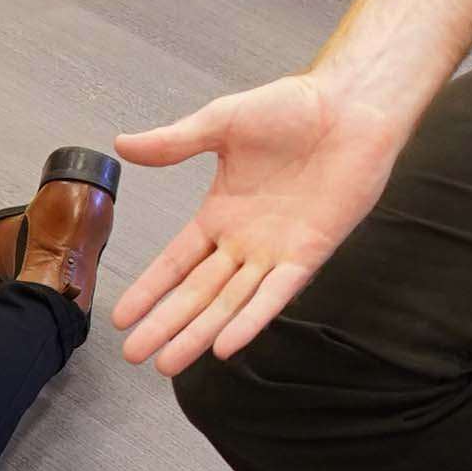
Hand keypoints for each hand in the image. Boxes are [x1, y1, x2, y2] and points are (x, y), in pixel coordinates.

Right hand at [108, 70, 402, 377]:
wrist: (350, 107)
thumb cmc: (293, 108)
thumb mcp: (220, 123)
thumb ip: (173, 142)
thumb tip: (121, 144)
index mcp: (221, 213)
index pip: (176, 261)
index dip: (150, 289)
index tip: (122, 317)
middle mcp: (245, 240)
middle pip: (198, 293)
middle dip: (166, 324)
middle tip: (134, 356)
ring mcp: (276, 252)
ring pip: (231, 303)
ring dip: (200, 334)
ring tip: (168, 363)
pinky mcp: (309, 254)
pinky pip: (276, 295)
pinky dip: (252, 321)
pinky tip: (226, 346)